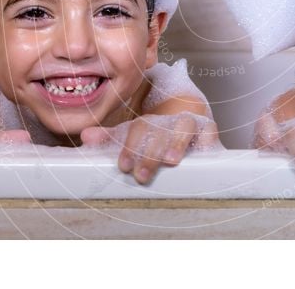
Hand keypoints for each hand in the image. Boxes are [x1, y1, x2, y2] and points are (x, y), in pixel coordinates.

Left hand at [80, 112, 218, 184]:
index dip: (130, 147)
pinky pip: (209, 131)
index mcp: (149, 123)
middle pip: (159, 131)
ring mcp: (189, 123)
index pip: (138, 130)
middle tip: (142, 175)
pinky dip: (206, 141)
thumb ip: (110, 139)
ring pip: (183, 127)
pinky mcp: (208, 129)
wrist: (188, 119)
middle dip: (149, 153)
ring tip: (170, 160)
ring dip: (176, 143)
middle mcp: (168, 120)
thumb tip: (85, 137)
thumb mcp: (132, 137)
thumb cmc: (158, 136)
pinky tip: (201, 153)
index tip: (124, 166)